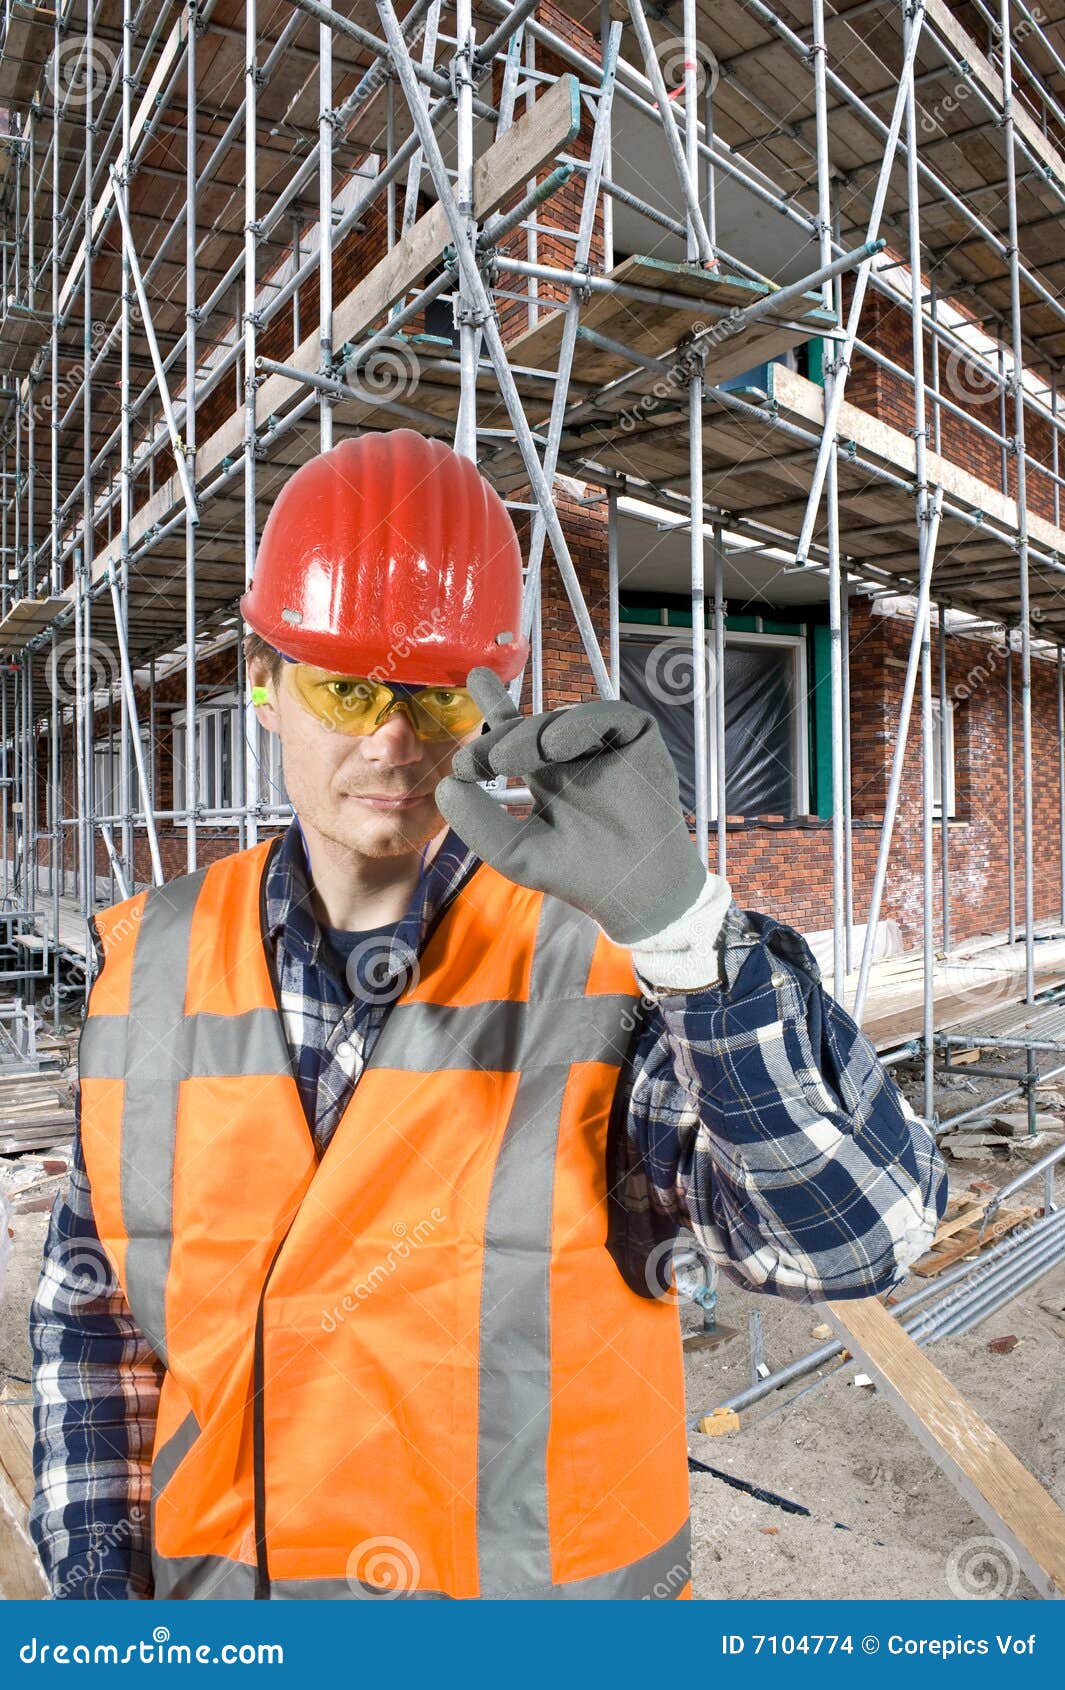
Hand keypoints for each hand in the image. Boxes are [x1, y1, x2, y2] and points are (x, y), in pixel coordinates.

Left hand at [434, 667, 711, 945]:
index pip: (514, 731)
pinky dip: (580, 723)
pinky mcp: (637, 739)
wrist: (634, 890)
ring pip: (564, 718)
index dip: (495, 702)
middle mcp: (572, 754)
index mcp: (544, 773)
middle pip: (532, 725)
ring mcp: (605, 744)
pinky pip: (608, 715)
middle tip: (482, 761)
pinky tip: (556, 745)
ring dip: (533, 734)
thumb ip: (478, 822)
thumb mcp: (514, 851)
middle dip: (502, 736)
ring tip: (510, 761)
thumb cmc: (577, 874)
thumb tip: (444, 785)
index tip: (474, 679)